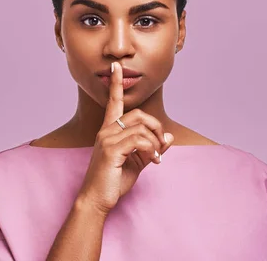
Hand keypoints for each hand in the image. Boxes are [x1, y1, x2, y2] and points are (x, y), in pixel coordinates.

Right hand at [76, 61, 173, 215]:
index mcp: (109, 130)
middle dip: (156, 127)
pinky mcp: (111, 150)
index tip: (116, 67)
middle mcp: (106, 131)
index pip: (114, 102)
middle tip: (162, 145)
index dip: (116, 84)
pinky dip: (151, 149)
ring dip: (155, 142)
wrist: (97, 200)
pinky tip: (153, 160)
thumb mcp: (137, 163)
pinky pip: (139, 140)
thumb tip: (169, 137)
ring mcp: (107, 139)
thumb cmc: (113, 181)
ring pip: (141, 128)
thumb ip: (151, 148)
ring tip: (156, 157)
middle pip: (138, 114)